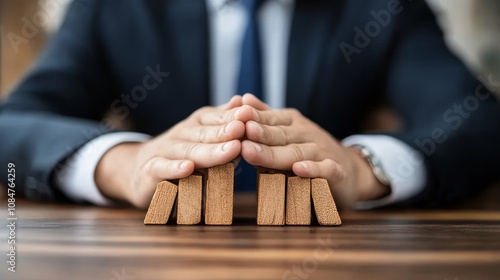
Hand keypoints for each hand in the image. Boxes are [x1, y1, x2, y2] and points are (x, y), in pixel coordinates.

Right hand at [95, 96, 247, 207]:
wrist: (140, 171)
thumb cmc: (181, 154)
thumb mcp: (203, 137)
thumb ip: (222, 122)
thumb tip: (242, 100)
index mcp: (197, 125)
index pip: (217, 119)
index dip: (234, 117)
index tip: (251, 114)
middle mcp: (181, 134)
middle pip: (206, 133)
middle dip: (226, 131)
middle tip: (243, 129)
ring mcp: (165, 151)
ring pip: (189, 151)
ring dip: (211, 151)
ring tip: (231, 150)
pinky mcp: (150, 171)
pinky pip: (163, 168)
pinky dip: (174, 168)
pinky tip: (188, 168)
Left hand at [238, 101, 388, 208]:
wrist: (349, 171)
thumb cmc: (309, 151)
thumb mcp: (288, 131)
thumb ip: (267, 118)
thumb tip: (244, 99)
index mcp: (294, 124)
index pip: (271, 120)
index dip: (254, 119)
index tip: (235, 117)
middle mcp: (308, 134)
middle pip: (281, 136)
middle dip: (260, 134)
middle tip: (241, 133)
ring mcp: (323, 152)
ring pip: (298, 153)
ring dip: (274, 154)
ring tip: (252, 153)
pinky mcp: (336, 172)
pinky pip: (325, 170)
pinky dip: (313, 170)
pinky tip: (299, 170)